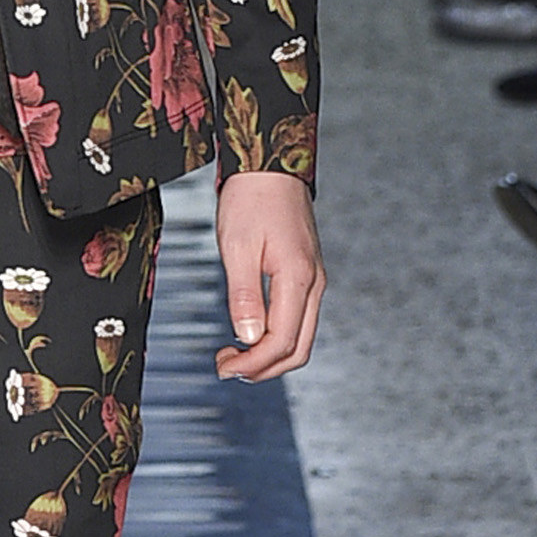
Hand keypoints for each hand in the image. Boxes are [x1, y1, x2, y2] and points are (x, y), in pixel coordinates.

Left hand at [214, 172, 324, 381]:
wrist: (270, 167)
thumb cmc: (251, 199)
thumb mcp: (237, 247)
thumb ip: (244, 295)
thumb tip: (248, 338)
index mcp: (298, 278)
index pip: (282, 341)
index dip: (253, 363)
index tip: (223, 367)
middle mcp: (313, 283)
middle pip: (298, 349)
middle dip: (263, 368)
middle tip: (227, 368)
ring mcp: (313, 279)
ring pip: (300, 337)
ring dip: (269, 356)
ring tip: (234, 354)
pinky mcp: (306, 274)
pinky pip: (297, 319)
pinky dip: (275, 337)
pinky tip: (250, 334)